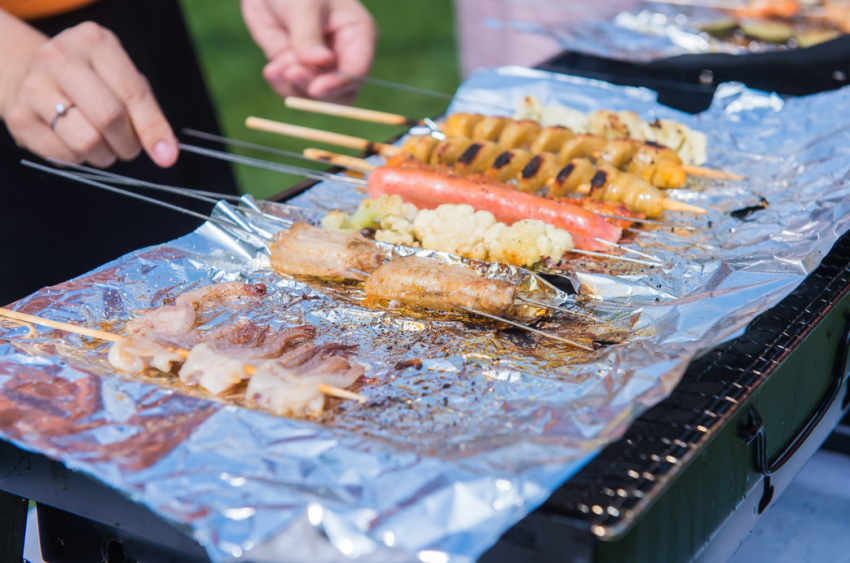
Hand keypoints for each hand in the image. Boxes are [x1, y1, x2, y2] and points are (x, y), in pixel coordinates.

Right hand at [0, 21, 177, 167]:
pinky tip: (74, 142)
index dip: (153, 129)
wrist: (32, 73)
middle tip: (128, 147)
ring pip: (86, 141)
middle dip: (127, 144)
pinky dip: (79, 158)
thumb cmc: (91, 80)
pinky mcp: (18, 115)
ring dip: (104, 155)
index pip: (133, 94)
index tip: (167, 156)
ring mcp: (33, 85)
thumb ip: (148, 113)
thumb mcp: (123, 81)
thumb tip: (166, 152)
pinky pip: (63, 155)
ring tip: (103, 145)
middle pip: (109, 118)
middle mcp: (60, 57)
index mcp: (94, 42)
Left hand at [241, 0, 376, 103]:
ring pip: (316, 99)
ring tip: (277, 67)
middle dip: (314, 89)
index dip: (339, 83)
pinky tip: (272, 70)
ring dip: (294, 88)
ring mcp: (321, 68)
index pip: (358, 70)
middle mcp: (343, 57)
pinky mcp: (299, 71)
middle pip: (340, 93)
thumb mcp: (305, 5)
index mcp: (358, 36)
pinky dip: (281, 86)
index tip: (316, 89)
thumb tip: (321, 62)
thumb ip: (309, 36)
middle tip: (291, 72)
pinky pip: (294, 92)